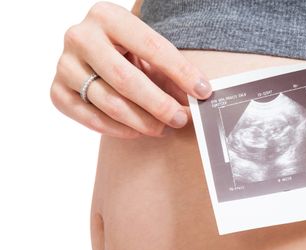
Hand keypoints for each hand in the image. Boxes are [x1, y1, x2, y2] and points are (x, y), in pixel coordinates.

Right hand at [50, 1, 211, 137]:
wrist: (94, 55)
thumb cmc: (128, 53)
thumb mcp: (150, 53)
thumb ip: (171, 72)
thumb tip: (198, 97)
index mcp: (107, 16)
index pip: (151, 46)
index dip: (181, 71)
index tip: (203, 91)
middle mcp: (80, 37)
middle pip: (125, 79)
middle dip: (158, 103)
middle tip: (181, 118)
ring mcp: (65, 64)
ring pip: (108, 102)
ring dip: (142, 121)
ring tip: (164, 128)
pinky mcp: (57, 91)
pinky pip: (90, 118)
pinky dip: (118, 129)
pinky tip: (139, 132)